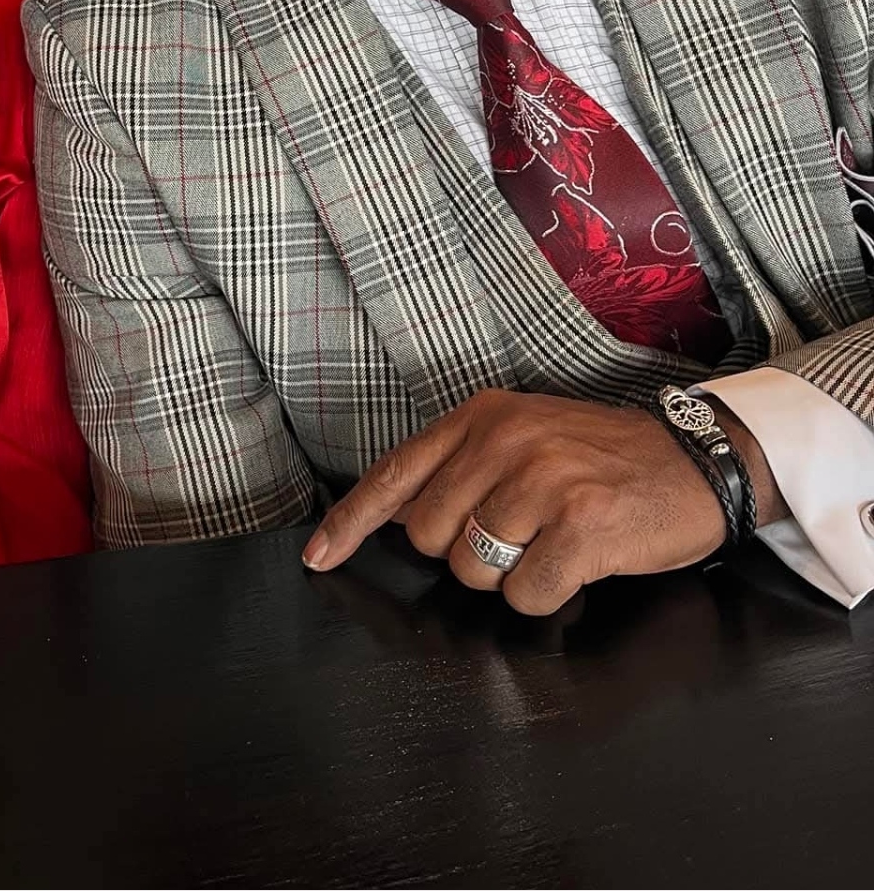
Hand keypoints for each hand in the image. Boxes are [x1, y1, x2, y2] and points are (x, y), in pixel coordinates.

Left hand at [302, 389, 734, 615]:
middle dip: (463, 552)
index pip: (396, 474)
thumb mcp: (524, 436)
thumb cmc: (601, 459)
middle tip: (518, 531)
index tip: (317, 557)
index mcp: (483, 416)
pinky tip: (578, 563)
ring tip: (552, 541)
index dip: (350, 522)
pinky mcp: (582, 529)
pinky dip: (546, 595)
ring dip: (508, 575)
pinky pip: (525, 596)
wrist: (696, 460)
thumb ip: (462, 467)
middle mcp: (506, 441)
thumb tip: (393, 521)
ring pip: (473, 572)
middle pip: (428, 537)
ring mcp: (544, 483)